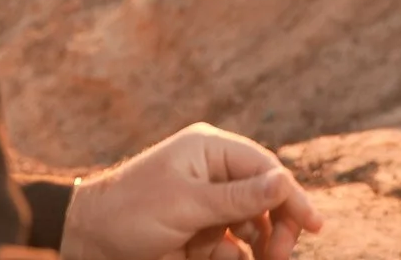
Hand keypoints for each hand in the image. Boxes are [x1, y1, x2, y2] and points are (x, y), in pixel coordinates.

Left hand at [62, 123, 320, 259]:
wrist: (87, 242)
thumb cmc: (131, 213)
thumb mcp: (186, 205)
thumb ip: (238, 196)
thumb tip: (284, 181)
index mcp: (210, 150)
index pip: (264, 168)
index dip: (290, 195)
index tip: (313, 225)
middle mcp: (214, 173)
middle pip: (265, 197)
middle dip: (277, 226)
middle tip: (280, 256)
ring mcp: (208, 204)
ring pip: (254, 225)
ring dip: (261, 246)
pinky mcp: (200, 233)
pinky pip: (234, 246)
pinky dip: (238, 257)